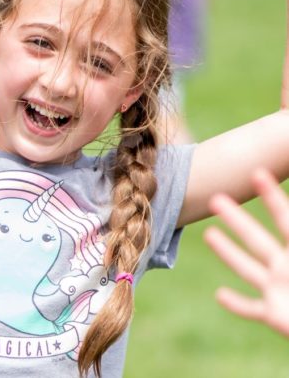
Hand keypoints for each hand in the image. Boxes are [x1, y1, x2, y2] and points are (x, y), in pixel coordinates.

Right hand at [204, 168, 288, 336]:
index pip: (285, 219)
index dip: (272, 196)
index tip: (258, 173)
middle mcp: (285, 268)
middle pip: (255, 238)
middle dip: (236, 218)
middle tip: (216, 198)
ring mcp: (278, 291)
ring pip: (247, 268)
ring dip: (227, 251)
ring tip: (209, 234)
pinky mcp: (274, 316)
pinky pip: (251, 308)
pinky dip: (236, 303)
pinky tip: (220, 295)